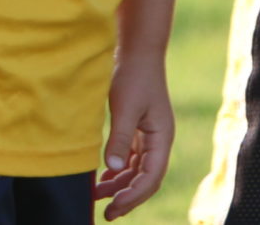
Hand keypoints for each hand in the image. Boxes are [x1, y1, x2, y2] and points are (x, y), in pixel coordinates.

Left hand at [94, 50, 173, 217]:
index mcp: (162, 137)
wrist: (137, 51)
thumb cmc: (134, 76)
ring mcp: (149, 136)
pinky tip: (103, 176)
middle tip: (106, 213)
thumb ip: (119, 139)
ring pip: (137, 171)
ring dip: (120, 185)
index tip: (113, 208)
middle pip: (146, 179)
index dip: (133, 196)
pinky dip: (118, 171)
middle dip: (127, 197)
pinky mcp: (138, 130)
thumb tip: (112, 169)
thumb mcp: (124, 108)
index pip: (151, 177)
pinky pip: (131, 159)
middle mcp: (159, 140)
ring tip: (97, 196)